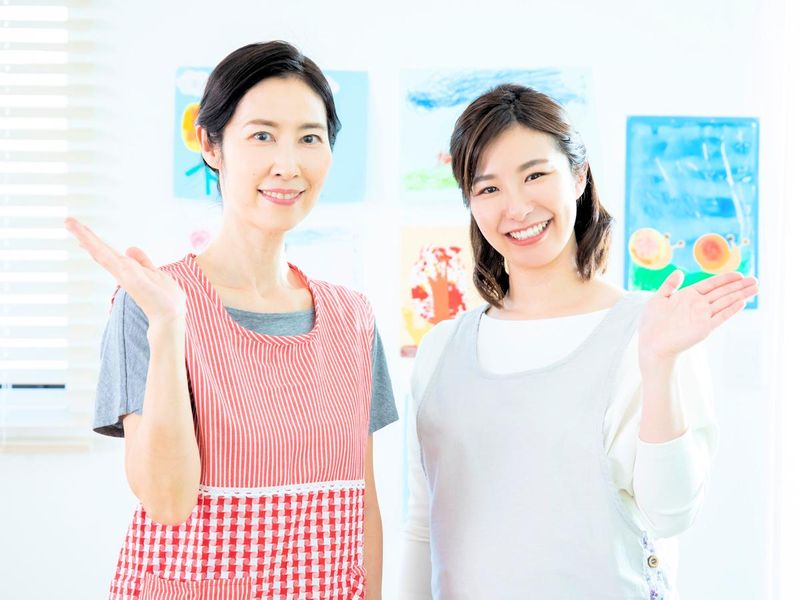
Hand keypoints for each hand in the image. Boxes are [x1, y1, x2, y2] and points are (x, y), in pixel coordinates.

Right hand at [65, 217, 186, 325]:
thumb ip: (142, 261)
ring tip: (70, 223)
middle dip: (85, 236)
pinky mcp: (126, 277)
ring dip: (87, 237)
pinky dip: (98, 249)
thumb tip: (130, 248)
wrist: (169, 315)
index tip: (80, 230)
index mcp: (129, 269)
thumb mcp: (154, 273)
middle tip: (68, 221)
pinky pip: (110, 260)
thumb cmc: (165, 299)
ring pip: (102, 252)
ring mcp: (123, 274)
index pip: (109, 252)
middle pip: (102, 250)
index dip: (95, 241)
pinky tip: (85, 241)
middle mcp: (124, 270)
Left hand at [639, 270, 758, 364]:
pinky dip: (731, 309)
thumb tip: (679, 272)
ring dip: (740, 295)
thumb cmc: (651, 323)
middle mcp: (697, 305)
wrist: (651, 343)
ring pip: (725, 302)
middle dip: (738, 286)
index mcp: (687, 296)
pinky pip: (720, 317)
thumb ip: (669, 285)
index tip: (738, 274)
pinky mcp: (704, 328)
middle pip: (722, 292)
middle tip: (755, 280)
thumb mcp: (658, 298)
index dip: (725, 279)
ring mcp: (702, 316)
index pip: (710, 285)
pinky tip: (742, 303)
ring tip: (755, 288)